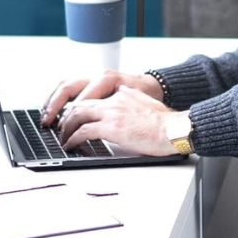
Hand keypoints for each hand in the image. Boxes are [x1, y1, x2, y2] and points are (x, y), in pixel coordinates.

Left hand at [40, 70, 163, 126]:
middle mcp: (114, 100)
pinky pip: (83, 131)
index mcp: (123, 93)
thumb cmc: (167, 124)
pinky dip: (73, 138)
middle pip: (80, 104)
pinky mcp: (111, 127)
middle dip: (67, 117)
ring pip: (77, 115)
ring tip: (64, 138)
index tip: (75, 117)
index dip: (81, 108)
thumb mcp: (147, 106)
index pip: (95, 98)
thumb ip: (133, 104)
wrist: (174, 128)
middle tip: (62, 128)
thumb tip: (129, 113)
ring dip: (67, 128)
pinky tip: (71, 144)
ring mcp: (112, 112)